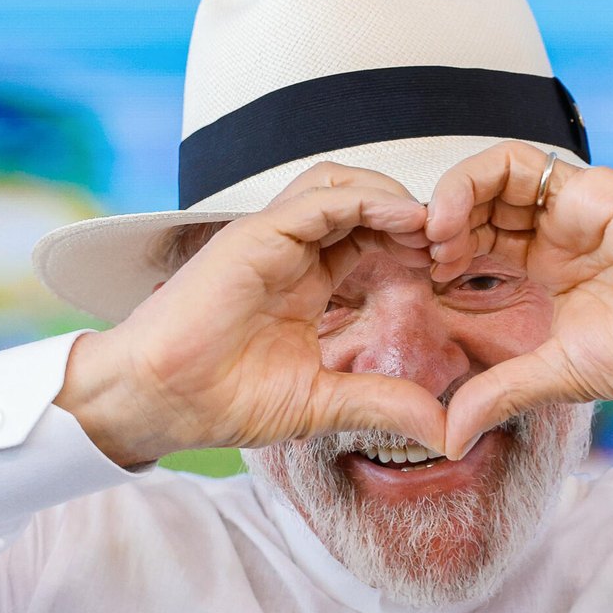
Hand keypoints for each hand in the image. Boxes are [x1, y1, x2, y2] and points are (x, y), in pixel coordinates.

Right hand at [60, 163, 447, 466]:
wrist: (157, 401)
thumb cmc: (219, 400)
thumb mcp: (321, 403)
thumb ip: (380, 403)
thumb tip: (443, 428)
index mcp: (305, 282)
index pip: (369, 239)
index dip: (414, 245)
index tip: (453, 270)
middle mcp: (290, 251)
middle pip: (362, 201)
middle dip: (413, 214)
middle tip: (454, 243)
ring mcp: (272, 238)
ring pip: (343, 185)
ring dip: (394, 197)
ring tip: (434, 226)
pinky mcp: (255, 234)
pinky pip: (319, 199)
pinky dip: (367, 200)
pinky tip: (405, 221)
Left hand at [425, 142, 612, 457]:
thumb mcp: (553, 376)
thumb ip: (498, 393)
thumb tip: (449, 436)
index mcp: (541, 275)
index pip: (469, 253)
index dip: (430, 266)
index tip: (403, 294)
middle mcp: (549, 237)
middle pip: (471, 214)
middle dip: (431, 235)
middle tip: (408, 264)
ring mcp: (566, 209)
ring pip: (485, 183)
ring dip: (446, 206)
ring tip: (430, 244)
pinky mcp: (584, 188)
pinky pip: (514, 165)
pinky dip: (470, 185)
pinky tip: (450, 224)